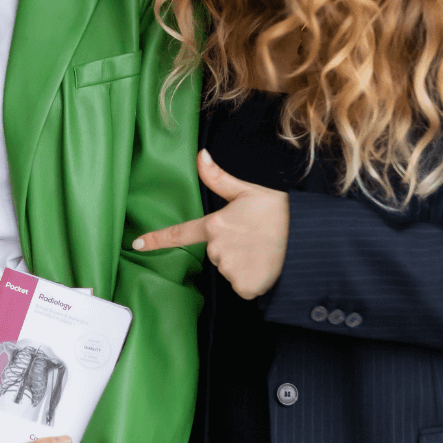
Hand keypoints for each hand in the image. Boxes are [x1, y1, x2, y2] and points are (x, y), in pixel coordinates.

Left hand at [132, 149, 288, 298]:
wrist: (306, 238)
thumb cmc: (278, 212)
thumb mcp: (247, 191)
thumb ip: (218, 178)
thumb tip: (200, 155)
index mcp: (215, 224)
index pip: (180, 233)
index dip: (156, 239)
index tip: (137, 244)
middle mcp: (217, 248)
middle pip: (215, 252)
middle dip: (230, 247)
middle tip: (253, 237)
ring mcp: (229, 269)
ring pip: (228, 269)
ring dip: (242, 263)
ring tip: (262, 250)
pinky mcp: (243, 287)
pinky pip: (241, 286)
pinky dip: (251, 279)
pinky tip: (265, 266)